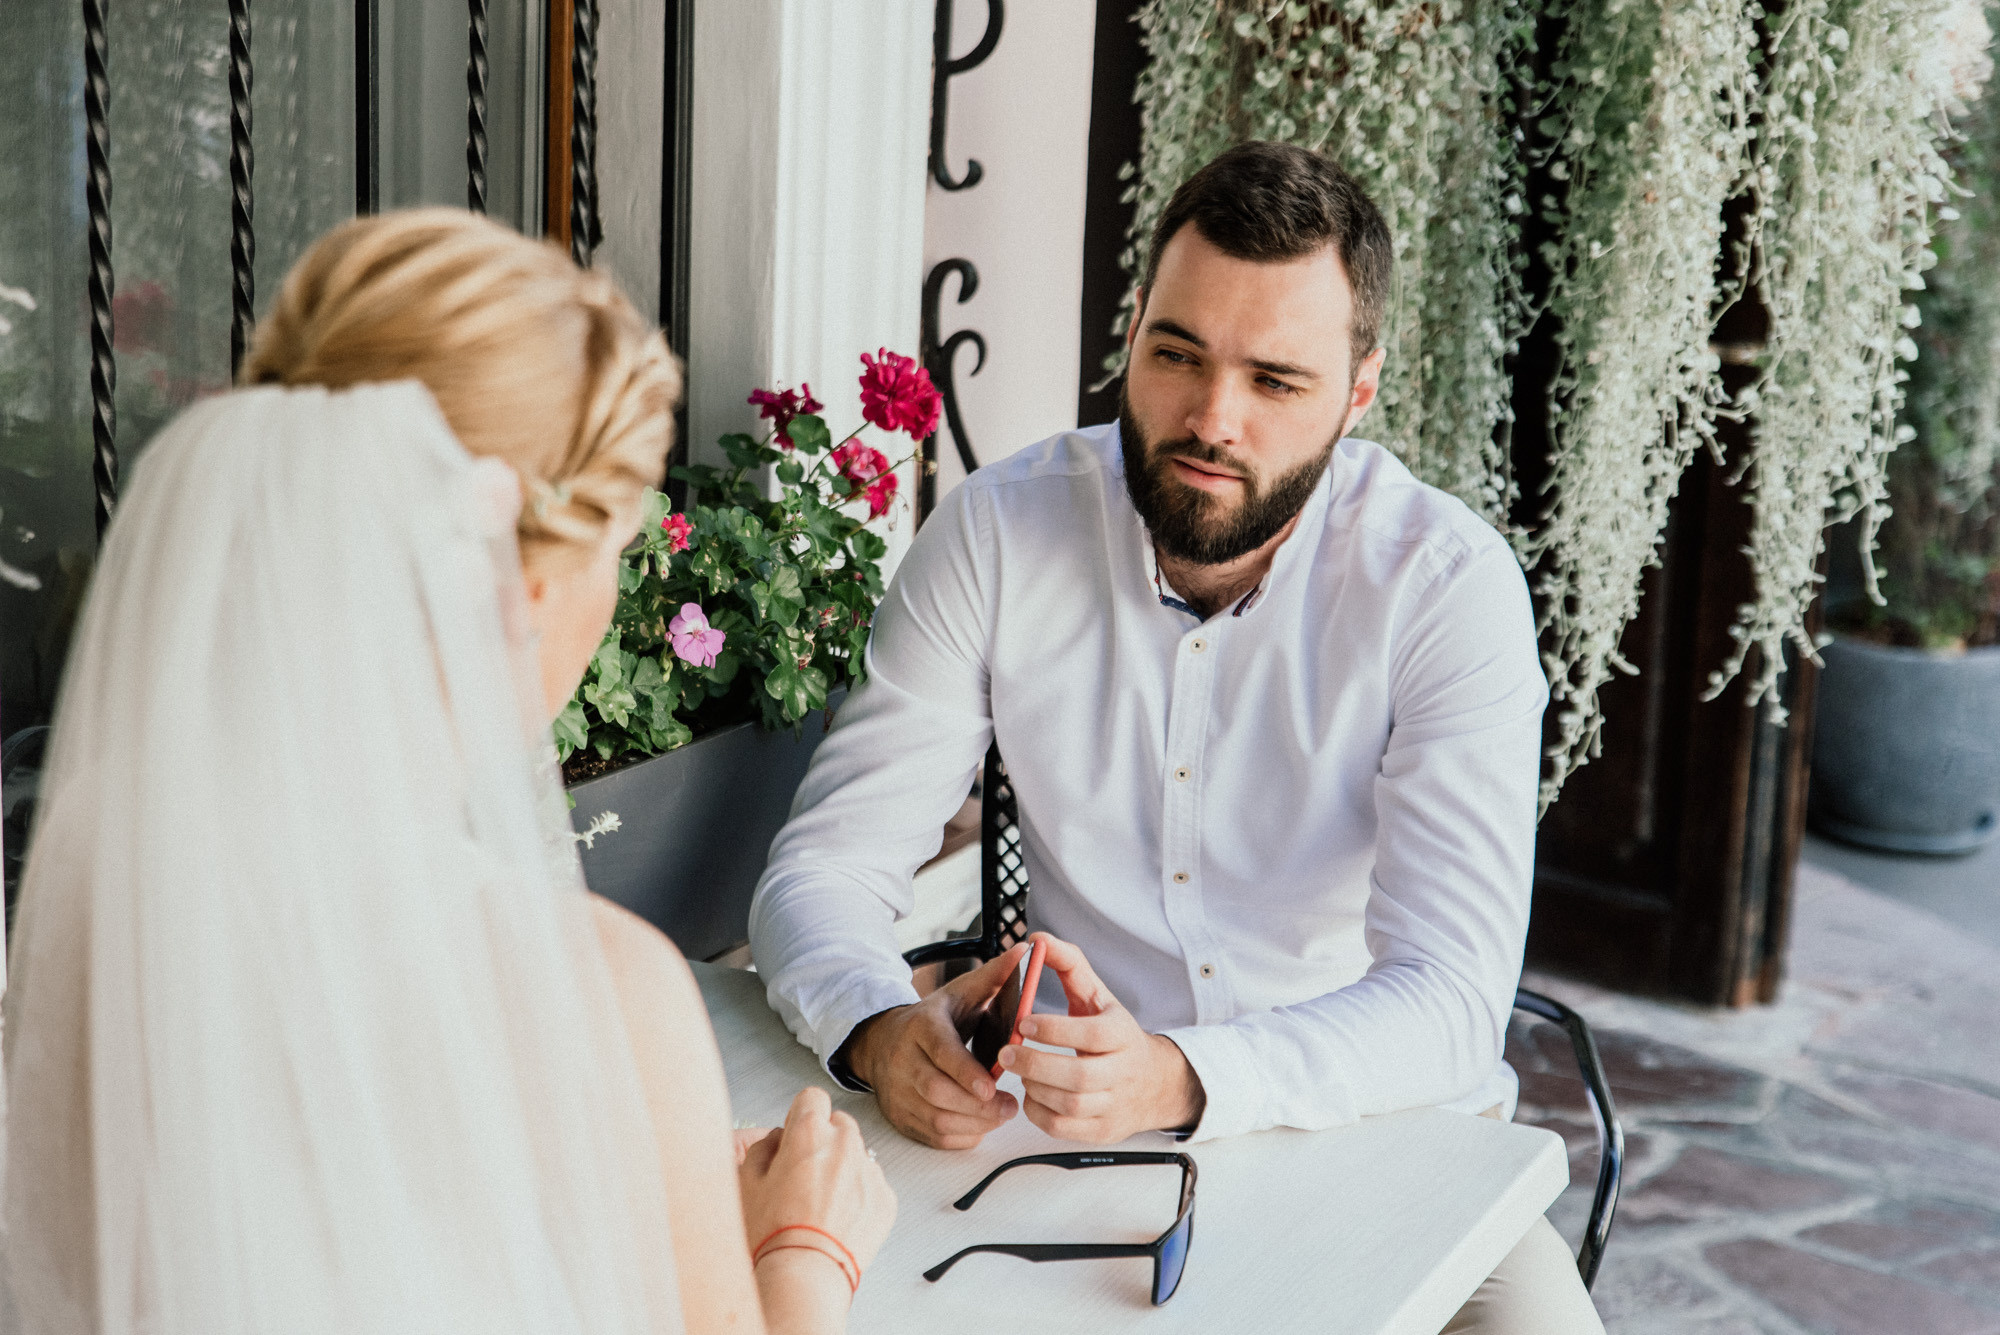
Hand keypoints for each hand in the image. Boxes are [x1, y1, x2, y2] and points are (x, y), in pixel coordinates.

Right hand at [737, 1086, 896, 1277]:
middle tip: (805, 1175)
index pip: (812, 1098)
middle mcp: (845, 1144)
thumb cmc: (774, 1234)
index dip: (801, 1115)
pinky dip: (859, 1196)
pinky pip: (872, 1185)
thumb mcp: (747, 1183)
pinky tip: (837, 1219)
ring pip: (858, 1155)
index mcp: (809, 1133)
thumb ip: (763, 1148)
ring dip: (843, 1169)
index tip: (797, 1133)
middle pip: (839, 1124)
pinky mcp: (886, 1199)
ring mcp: (870, 1171)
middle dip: (824, 1142)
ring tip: (820, 1204)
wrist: (805, 1275)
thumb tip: (778, 1139)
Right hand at [839, 943, 1027, 1148]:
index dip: (966, 1072)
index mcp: (920, 1026)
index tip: (993, 1086)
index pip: (941, 1051)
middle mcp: (903, 1060)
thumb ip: (994, 976)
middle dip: (978, 1105)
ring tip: (1001, 1114)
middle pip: (937, 1091)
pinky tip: (980, 1124)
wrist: (881, 1042)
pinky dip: (961, 1136)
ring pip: (936, 1118)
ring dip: (974, 1123)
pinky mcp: (900, 1117)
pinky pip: (932, 1137)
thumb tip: (1026, 951)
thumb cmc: (933, 1019)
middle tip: (1010, 1106)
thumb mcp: (960, 992)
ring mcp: (898, 1092)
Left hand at [998, 933, 1205, 1142]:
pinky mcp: (1103, 1131)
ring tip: (1018, 1070)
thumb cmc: (1112, 1032)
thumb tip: (1037, 940)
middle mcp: (1124, 1072)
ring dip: (1036, 1088)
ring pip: (1071, 1106)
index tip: (1024, 1022)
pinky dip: (1039, 1114)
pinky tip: (1031, 1094)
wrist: (1152, 1082)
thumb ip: (1067, 963)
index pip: (1093, 1035)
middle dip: (1036, 1065)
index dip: (1057, 1030)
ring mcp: (1114, 1105)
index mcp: (1123, 1034)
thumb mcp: (1097, 994)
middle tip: (1005, 1054)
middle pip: (1080, 1077)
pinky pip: (1064, 1130)